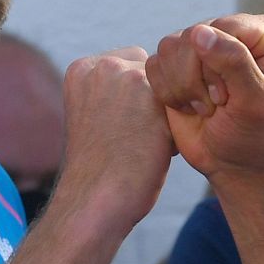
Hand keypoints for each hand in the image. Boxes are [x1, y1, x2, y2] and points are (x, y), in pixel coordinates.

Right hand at [48, 47, 173, 232]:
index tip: (123, 128)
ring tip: (146, 144)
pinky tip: (157, 150)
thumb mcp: (93, 114)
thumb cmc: (98, 167)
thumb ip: (113, 90)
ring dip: (164, 113)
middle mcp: (102, 65)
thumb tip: (153, 79)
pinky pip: (182, 104)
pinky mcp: (150, 93)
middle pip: (151, 71)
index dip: (135, 98)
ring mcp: (125, 75)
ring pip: (169, 86)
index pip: (128, 64)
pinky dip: (174, 129)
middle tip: (136, 137)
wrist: (95, 200)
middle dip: (151, 100)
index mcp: (82, 69)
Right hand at [147, 14, 263, 183]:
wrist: (233, 164)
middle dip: (199, 79)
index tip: (231, 96)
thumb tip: (199, 32)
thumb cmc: (253, 134)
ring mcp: (201, 45)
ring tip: (204, 108)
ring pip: (169, 47)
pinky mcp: (174, 64)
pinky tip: (188, 108)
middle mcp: (231, 32)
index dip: (219, 64)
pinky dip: (167, 93)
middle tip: (219, 105)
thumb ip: (234, 62)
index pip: (224, 28)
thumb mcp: (254, 101)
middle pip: (193, 35)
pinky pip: (153, 64)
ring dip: (183, 87)